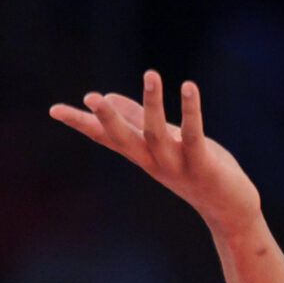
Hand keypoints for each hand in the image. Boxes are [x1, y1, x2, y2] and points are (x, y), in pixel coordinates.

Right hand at [49, 71, 260, 232]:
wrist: (229, 209)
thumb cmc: (195, 169)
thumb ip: (137, 119)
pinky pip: (195, 135)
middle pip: (124, 140)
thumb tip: (109, 97)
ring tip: (151, 74)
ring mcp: (177, 165)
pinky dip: (191, 111)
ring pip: (158, 134)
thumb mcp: (163, 142)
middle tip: (90, 97)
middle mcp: (154, 161)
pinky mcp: (203, 165)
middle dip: (108, 120)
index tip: (54, 109)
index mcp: (142, 154)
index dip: (81, 124)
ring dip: (153, 104)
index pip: (105, 138)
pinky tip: (189, 87)